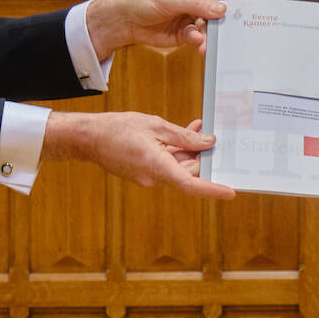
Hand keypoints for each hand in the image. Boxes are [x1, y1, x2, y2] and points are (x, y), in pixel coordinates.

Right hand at [43, 111, 235, 198]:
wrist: (88, 137)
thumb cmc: (118, 128)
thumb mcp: (156, 125)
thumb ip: (184, 136)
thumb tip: (207, 143)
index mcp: (156, 166)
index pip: (190, 184)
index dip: (212, 189)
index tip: (230, 192)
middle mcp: (153, 178)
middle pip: (187, 172)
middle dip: (200, 155)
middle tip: (209, 135)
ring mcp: (147, 178)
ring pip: (177, 167)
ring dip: (188, 150)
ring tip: (196, 128)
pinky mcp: (142, 173)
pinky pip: (166, 165)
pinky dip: (175, 152)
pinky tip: (180, 135)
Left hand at [85, 0, 272, 57]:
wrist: (125, 20)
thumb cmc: (145, 0)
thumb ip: (198, 5)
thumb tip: (221, 10)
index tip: (268, 1)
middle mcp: (200, 1)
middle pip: (225, 12)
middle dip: (233, 22)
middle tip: (247, 31)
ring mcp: (195, 18)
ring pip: (214, 30)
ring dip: (214, 37)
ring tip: (209, 44)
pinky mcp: (188, 35)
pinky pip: (202, 40)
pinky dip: (202, 44)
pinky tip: (198, 46)